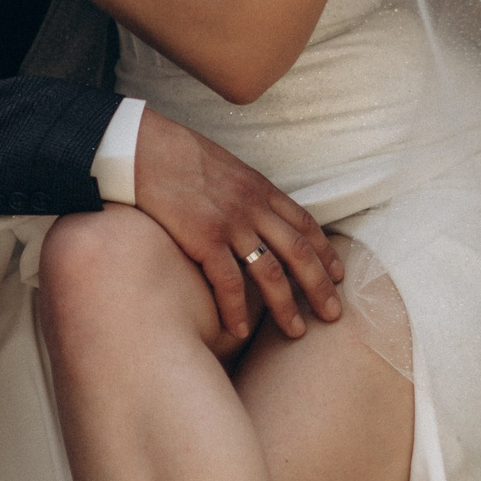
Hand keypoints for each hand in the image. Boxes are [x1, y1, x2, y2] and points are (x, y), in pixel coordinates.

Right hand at [132, 111, 345, 340]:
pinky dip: (236, 309)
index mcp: (259, 188)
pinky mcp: (204, 238)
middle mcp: (252, 206)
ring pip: (271, 272)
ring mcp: (230, 223)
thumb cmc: (174, 155)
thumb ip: (240, 191)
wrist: (142, 147)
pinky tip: (240, 331)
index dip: (325, 252)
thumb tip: (247, 212)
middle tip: (333, 314)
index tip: (338, 275)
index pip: (304, 223)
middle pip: (298, 251)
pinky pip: (229, 282)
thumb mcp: (222, 166)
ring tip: (296, 332)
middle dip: (320, 286)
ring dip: (286, 306)